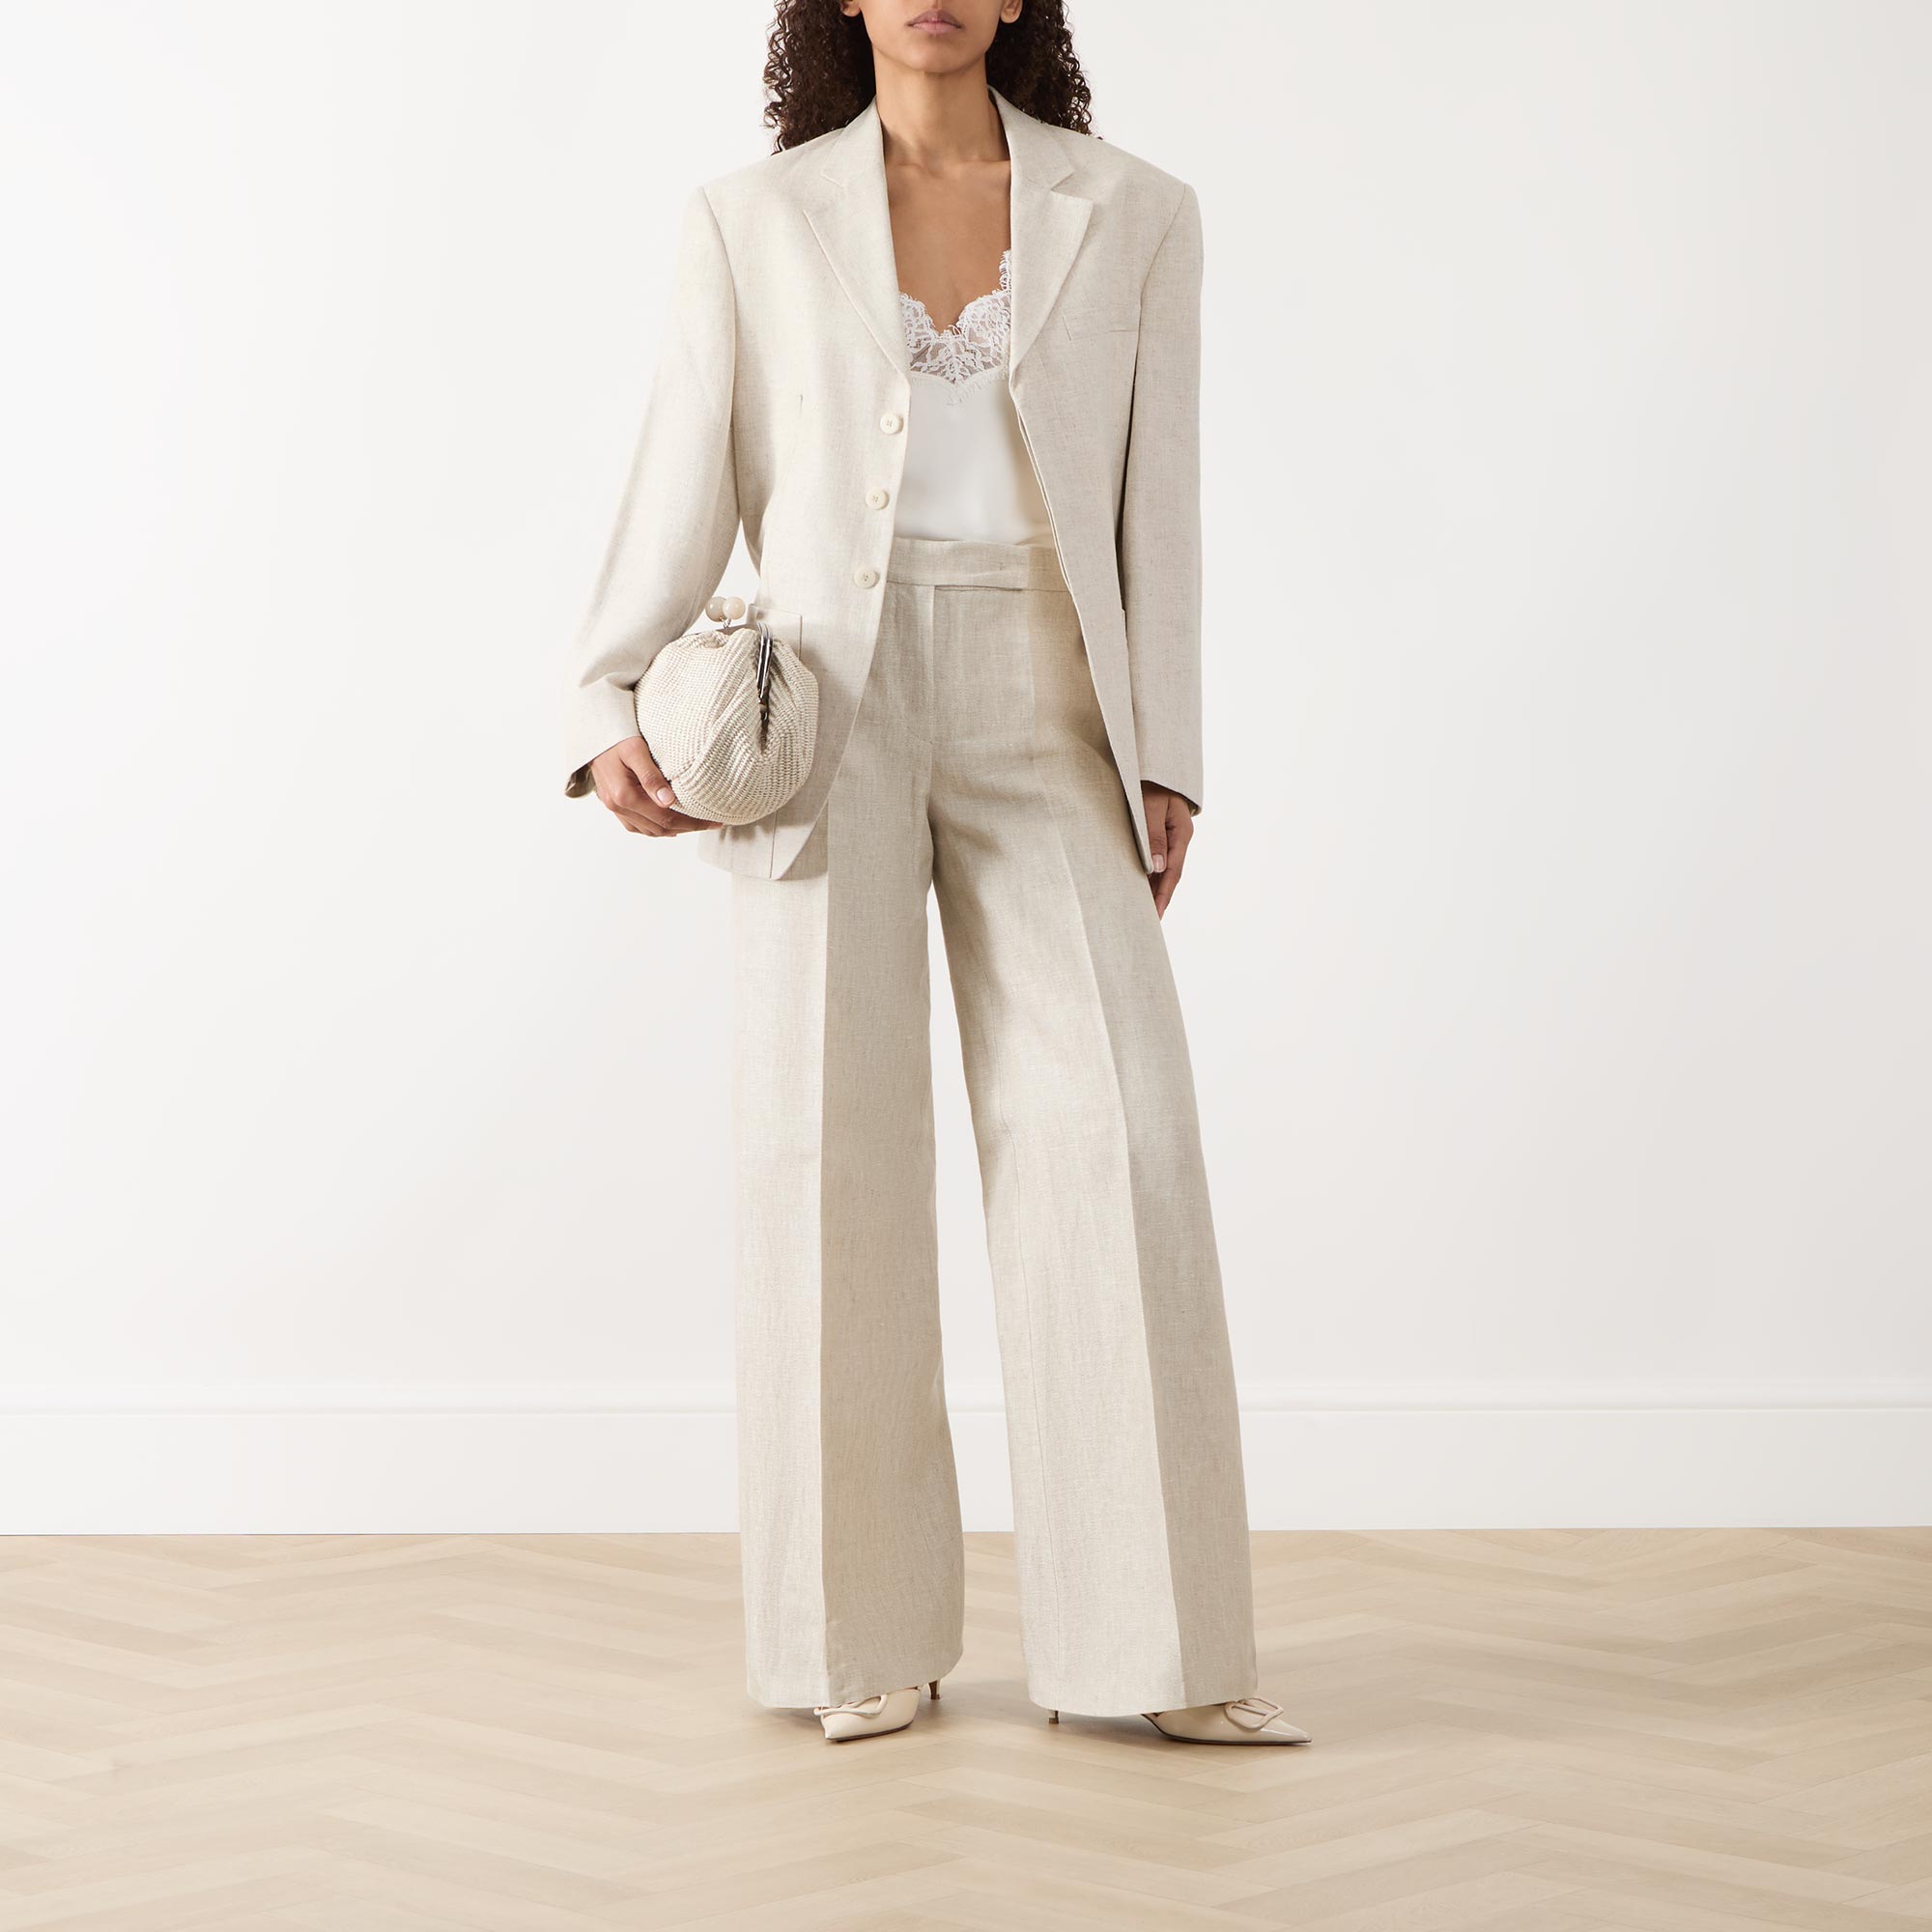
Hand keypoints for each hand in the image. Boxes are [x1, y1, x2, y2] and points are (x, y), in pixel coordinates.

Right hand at [590, 736, 718, 836]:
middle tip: (710, 823)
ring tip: (695, 824)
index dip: (692, 823)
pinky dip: (654, 828)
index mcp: (624, 795)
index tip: (713, 821)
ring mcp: (614, 807)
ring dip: (672, 830)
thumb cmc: (615, 737)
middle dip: (687, 828)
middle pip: (659, 828)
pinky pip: (636, 825)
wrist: (592, 733)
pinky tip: (668, 825)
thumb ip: (652, 777)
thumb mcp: (636, 750)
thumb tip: (669, 802)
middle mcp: (617, 806)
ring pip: (648, 830)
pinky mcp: (613, 804)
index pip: (665, 818)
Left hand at [1141, 783, 1194, 917]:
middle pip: (1170, 874)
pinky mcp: (1160, 834)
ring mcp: (1171, 837)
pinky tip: (1142, 886)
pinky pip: (1157, 859)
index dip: (1164, 894)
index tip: (1156, 914)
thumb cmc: (1150, 782)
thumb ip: (1153, 835)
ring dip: (1155, 889)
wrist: (1153, 763)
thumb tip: (1156, 868)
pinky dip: (1150, 875)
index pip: (1173, 871)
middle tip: (1150, 921)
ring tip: (1144, 911)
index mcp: (1181, 833)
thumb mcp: (1151, 806)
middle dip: (1160, 897)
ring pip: (1163, 869)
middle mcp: (1178, 838)